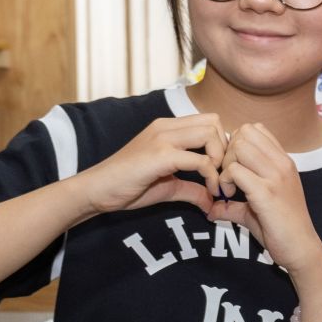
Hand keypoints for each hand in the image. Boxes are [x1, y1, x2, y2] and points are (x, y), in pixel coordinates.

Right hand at [71, 114, 222, 215]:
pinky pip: (199, 160)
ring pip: (210, 134)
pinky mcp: (160, 156)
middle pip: (214, 122)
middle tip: (222, 174)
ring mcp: (162, 139)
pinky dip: (211, 176)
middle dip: (225, 149)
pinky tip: (209, 191)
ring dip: (220, 159)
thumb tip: (212, 202)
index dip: (222, 143)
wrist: (96, 190)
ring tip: (216, 182)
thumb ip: (192, 189)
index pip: (209, 120)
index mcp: (167, 127)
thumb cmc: (127, 186)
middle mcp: (166, 127)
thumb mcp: (167, 186)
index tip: (221, 169)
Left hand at [211, 123, 321, 274]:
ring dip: (226, 165)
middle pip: (244, 133)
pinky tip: (228, 196)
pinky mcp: (267, 193)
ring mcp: (276, 176)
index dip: (236, 145)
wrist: (301, 248)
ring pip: (239, 147)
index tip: (233, 167)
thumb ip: (234, 204)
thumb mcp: (258, 208)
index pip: (255, 129)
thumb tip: (212, 208)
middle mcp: (282, 163)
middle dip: (227, 152)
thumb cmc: (282, 228)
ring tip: (228, 186)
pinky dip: (225, 181)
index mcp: (283, 161)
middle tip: (226, 176)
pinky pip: (236, 171)